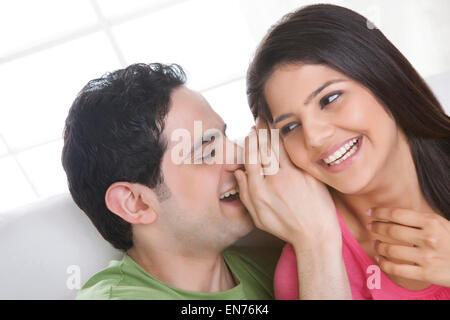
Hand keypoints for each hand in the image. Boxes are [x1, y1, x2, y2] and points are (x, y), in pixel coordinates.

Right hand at [234, 119, 340, 246]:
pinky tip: (287, 133)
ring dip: (274, 131)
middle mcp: (274, 180)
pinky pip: (295, 153)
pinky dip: (289, 141)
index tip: (250, 134)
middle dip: (260, 131)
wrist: (315, 234)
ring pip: (279, 147)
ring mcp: (293, 176)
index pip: (250, 158)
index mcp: (259, 190)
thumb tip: (239, 173)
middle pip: (264, 148)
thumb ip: (245, 194)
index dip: (250, 142)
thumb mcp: (258, 217)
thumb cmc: (285, 227)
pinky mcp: (308, 174)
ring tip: (271, 121)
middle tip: (259, 119)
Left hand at [369, 208, 449, 286]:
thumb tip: (393, 214)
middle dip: (376, 227)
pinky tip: (380, 259)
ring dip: (378, 245)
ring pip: (391, 249)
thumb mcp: (441, 224)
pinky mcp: (426, 274)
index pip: (397, 214)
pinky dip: (384, 263)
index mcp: (431, 222)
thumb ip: (420, 220)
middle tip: (370, 226)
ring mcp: (426, 257)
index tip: (370, 212)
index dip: (380, 212)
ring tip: (375, 243)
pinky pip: (397, 269)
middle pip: (391, 230)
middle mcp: (428, 238)